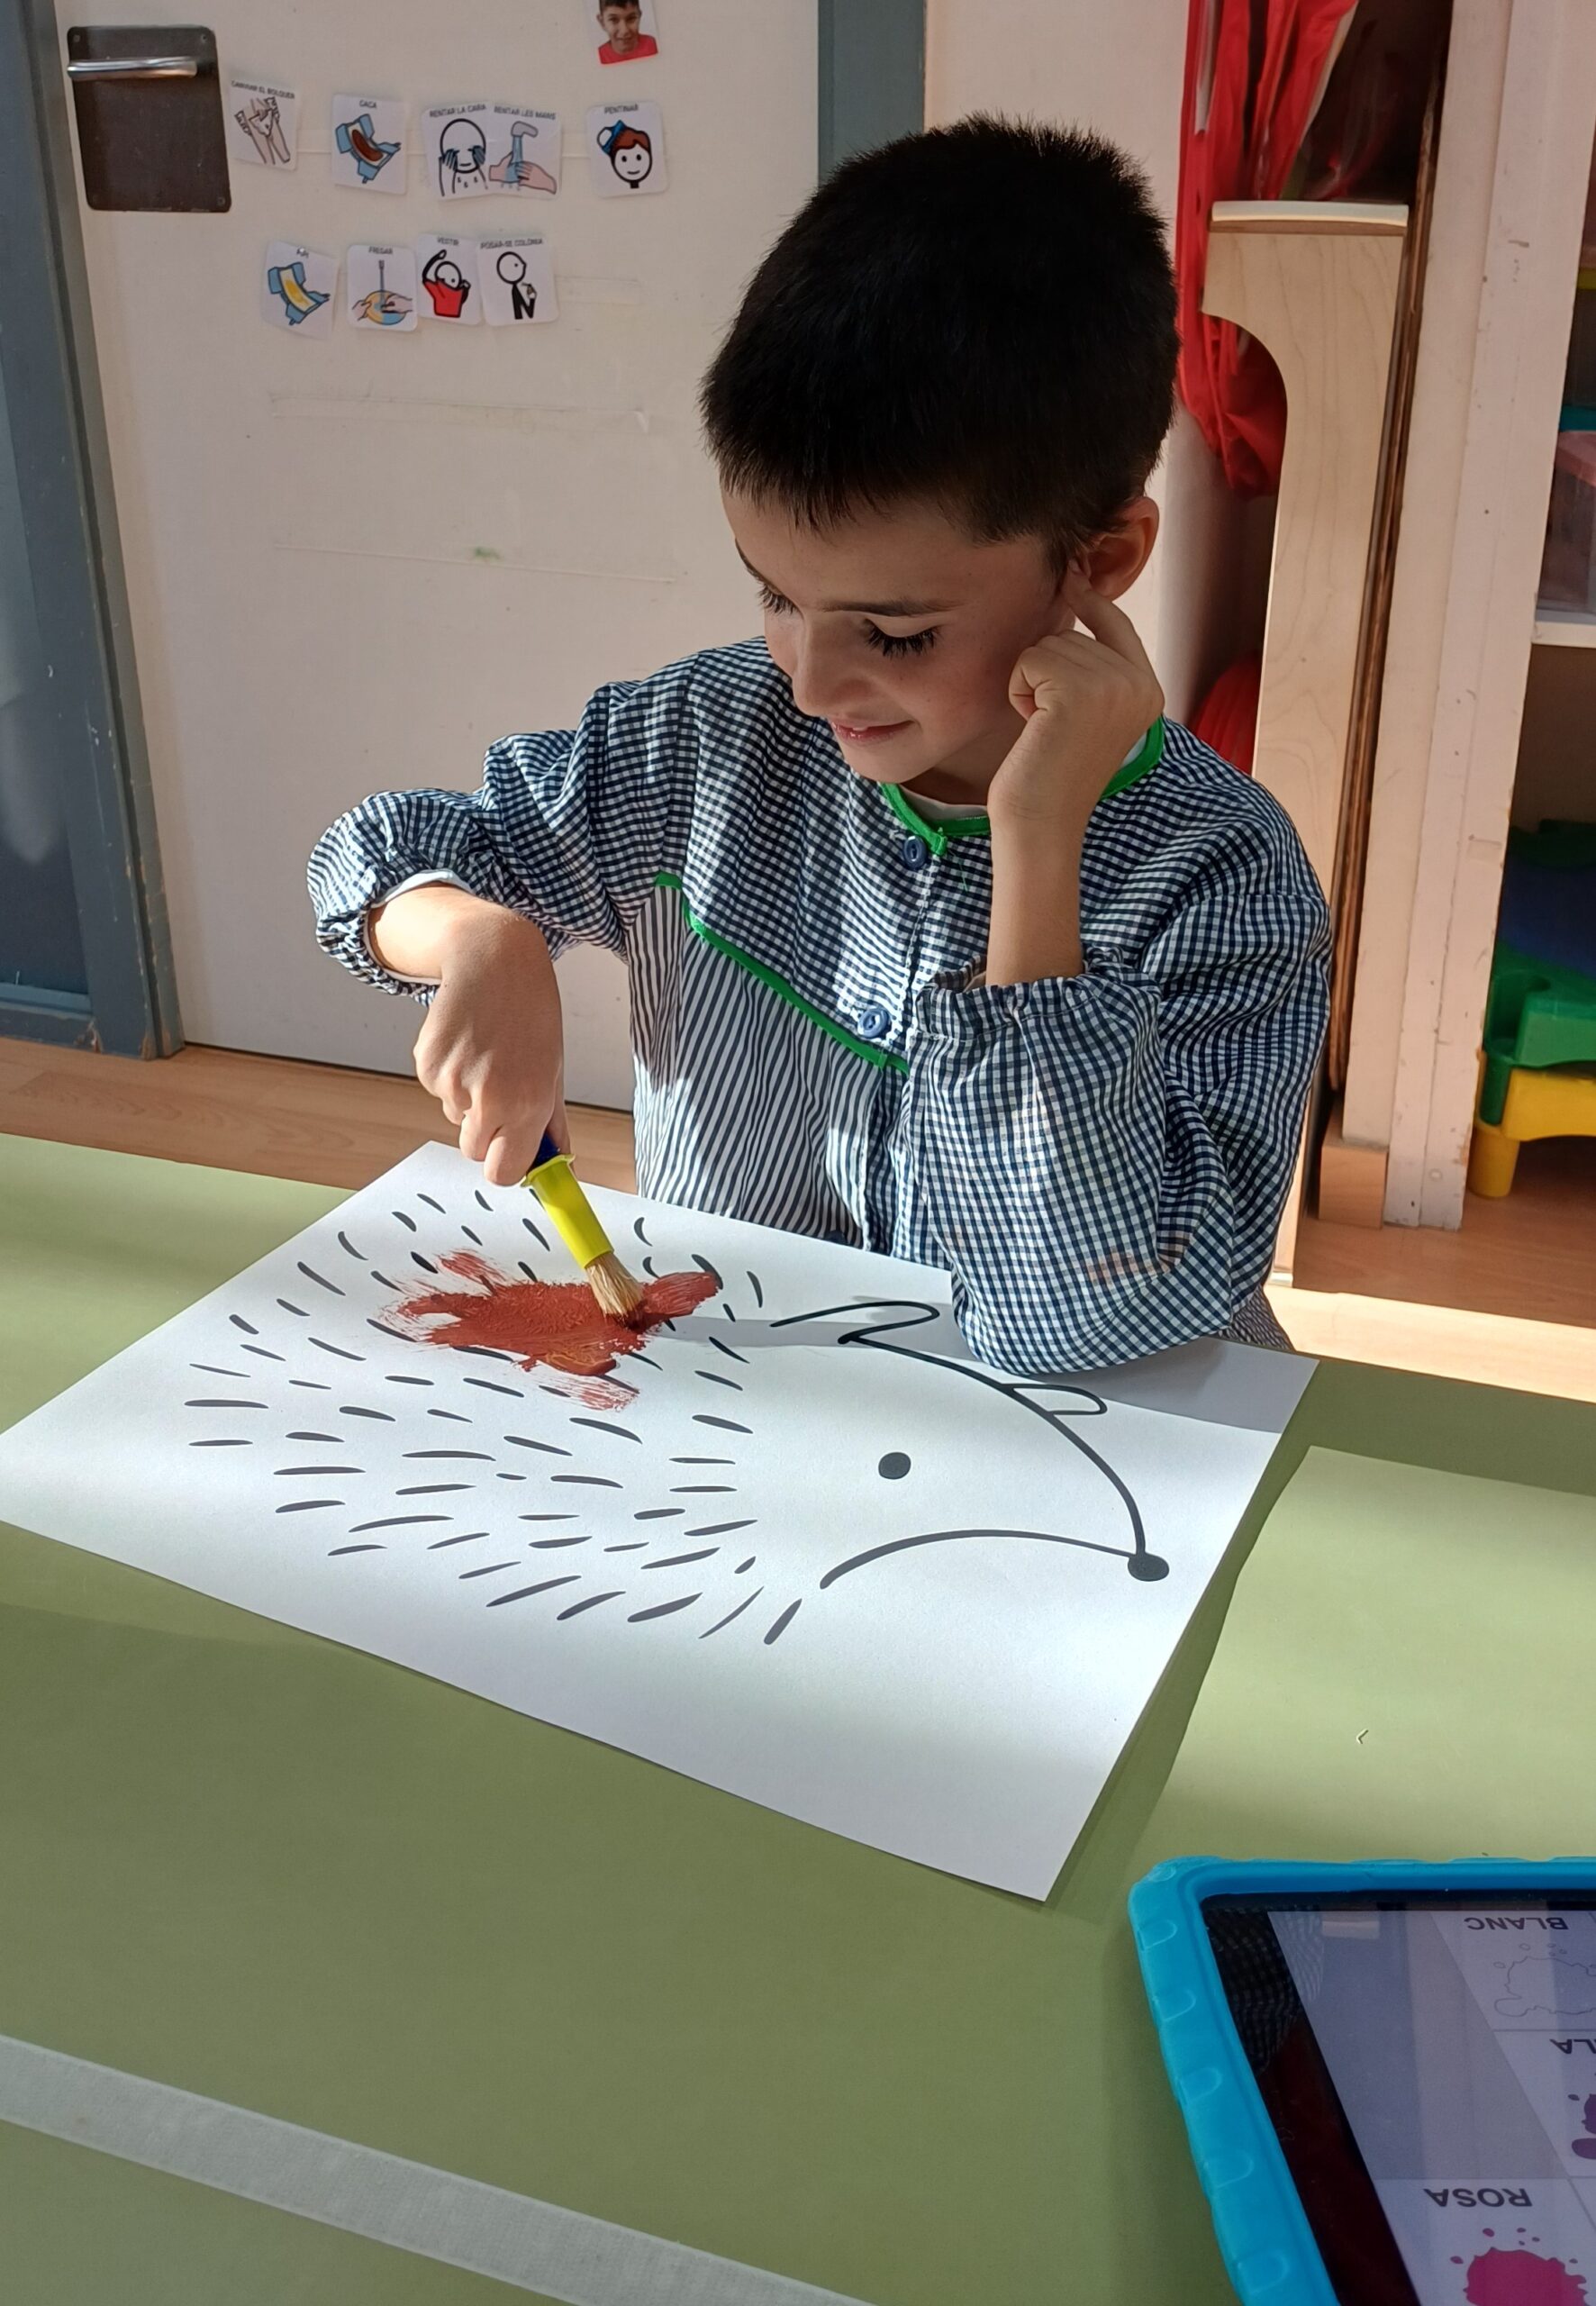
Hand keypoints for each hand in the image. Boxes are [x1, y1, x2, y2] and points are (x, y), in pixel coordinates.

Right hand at [395, 899, 565, 1186]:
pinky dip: (449, 1075)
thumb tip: (557, 1162)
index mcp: (528, 1104)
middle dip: (486, 1133)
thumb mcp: (554, 1069)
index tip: (511, 1151)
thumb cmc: (530, 1012)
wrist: (492, 960)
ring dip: (467, 1098)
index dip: (506, 1164)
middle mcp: (488, 1099)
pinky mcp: (426, 1066)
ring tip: (485, 1054)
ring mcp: (452, 1083)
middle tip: (500, 1090)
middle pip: (475, 1151)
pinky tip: (465, 1043)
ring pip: (455, 1117)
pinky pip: (437, 1091)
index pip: (504, 1173)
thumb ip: (551, 1122)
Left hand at [989, 582, 1162, 831]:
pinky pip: (1030, 660)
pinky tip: (1032, 728)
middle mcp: (1139, 683)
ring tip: (1044, 729)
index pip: (1117, 624)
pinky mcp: (1078, 690)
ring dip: (1031, 684)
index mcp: (1149, 690)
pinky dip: (1020, 691)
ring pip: (1048, 646)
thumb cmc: (1052, 775)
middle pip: (1072, 634)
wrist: (1042, 823)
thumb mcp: (1085, 714)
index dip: (1090, 600)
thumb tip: (1074, 604)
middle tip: (1051, 725)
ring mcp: (1112, 685)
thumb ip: (1091, 669)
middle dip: (1046, 673)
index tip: (1072, 574)